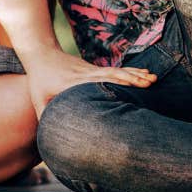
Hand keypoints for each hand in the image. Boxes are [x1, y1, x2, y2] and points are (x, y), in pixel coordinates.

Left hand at [22, 46, 155, 116]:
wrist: (41, 53)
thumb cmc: (39, 80)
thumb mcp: (39, 99)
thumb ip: (46, 117)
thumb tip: (50, 138)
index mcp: (74, 83)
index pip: (97, 83)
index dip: (115, 85)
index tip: (132, 88)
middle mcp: (86, 75)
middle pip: (112, 76)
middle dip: (132, 79)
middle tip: (150, 83)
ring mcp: (91, 70)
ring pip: (117, 71)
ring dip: (135, 74)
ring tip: (153, 78)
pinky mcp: (93, 69)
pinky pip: (115, 70)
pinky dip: (130, 72)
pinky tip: (143, 73)